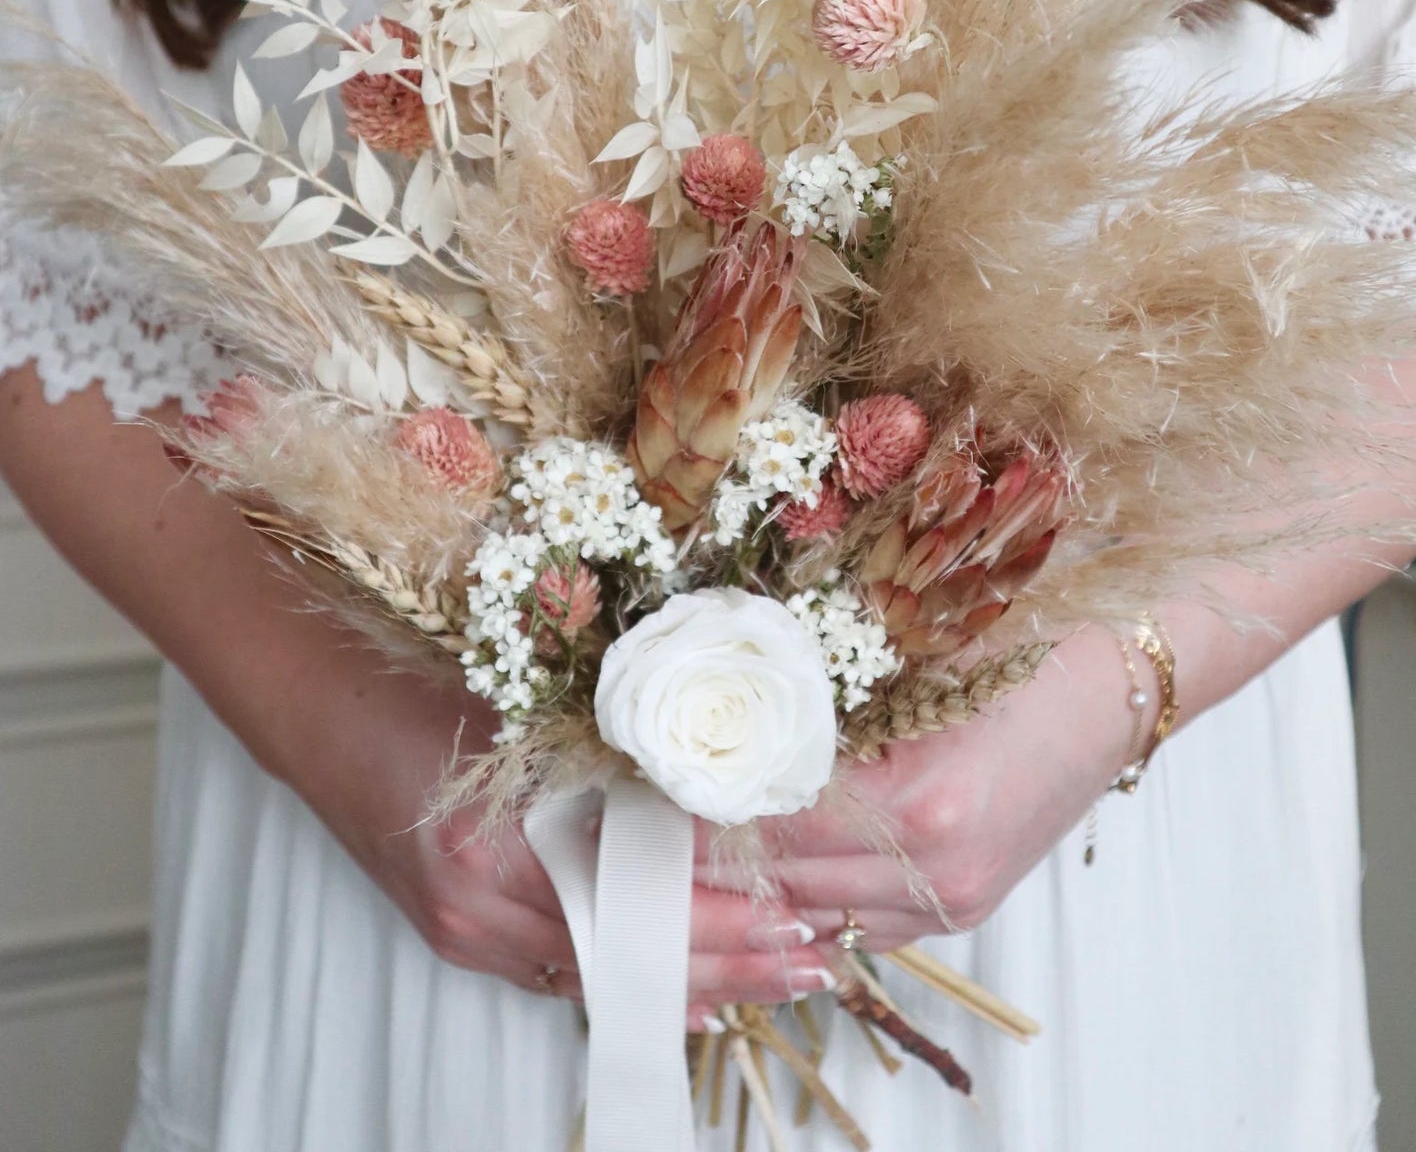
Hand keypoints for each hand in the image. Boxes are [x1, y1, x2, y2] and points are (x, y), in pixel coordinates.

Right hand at [270, 632, 832, 1020]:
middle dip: (730, 967)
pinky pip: (563, 978)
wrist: (325, 718)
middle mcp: (481, 907)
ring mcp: (467, 933)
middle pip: (629, 960)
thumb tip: (721, 779)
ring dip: (693, 983)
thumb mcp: (527, 710)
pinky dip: (630, 986)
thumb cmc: (425, 695)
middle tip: (815, 962)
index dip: (724, 917)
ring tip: (776, 981)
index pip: (639, 903)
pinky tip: (689, 996)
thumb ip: (612, 752)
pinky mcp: (461, 939)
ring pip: (602, 981)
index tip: (796, 915)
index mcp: (500, 844)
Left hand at [695, 627, 1145, 950]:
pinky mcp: (964, 911)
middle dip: (715, 856)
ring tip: (698, 849)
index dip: (704, 810)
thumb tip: (724, 718)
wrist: (1111, 690)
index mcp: (915, 799)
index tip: (648, 789)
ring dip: (759, 886)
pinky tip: (775, 870)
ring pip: (816, 915)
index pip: (773, 825)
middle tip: (653, 822)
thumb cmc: (1015, 657)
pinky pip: (861, 923)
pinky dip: (813, 900)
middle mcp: (933, 867)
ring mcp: (952, 899)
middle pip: (785, 882)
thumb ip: (823, 708)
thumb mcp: (909, 667)